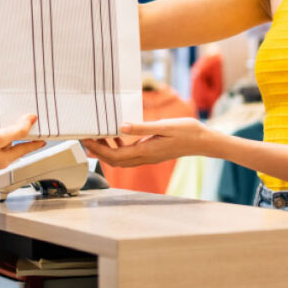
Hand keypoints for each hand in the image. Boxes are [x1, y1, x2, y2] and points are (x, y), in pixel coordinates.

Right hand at [0, 113, 44, 176]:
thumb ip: (16, 130)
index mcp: (3, 160)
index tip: (42, 141)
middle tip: (24, 133)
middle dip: (17, 142)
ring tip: (2, 131)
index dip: (34, 143)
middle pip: (11, 151)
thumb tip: (31, 121)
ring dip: (0, 142)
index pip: (24, 150)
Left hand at [82, 118, 209, 166]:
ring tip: (96, 136)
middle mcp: (145, 157)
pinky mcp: (151, 153)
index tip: (86, 141)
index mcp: (146, 152)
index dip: (98, 150)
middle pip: (115, 160)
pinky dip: (119, 146)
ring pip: (122, 159)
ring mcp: (148, 157)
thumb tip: (120, 127)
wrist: (203, 141)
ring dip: (107, 150)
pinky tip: (117, 134)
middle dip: (98, 151)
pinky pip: (130, 154)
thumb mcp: (164, 126)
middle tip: (85, 139)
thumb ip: (141, 127)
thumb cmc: (186, 131)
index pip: (115, 155)